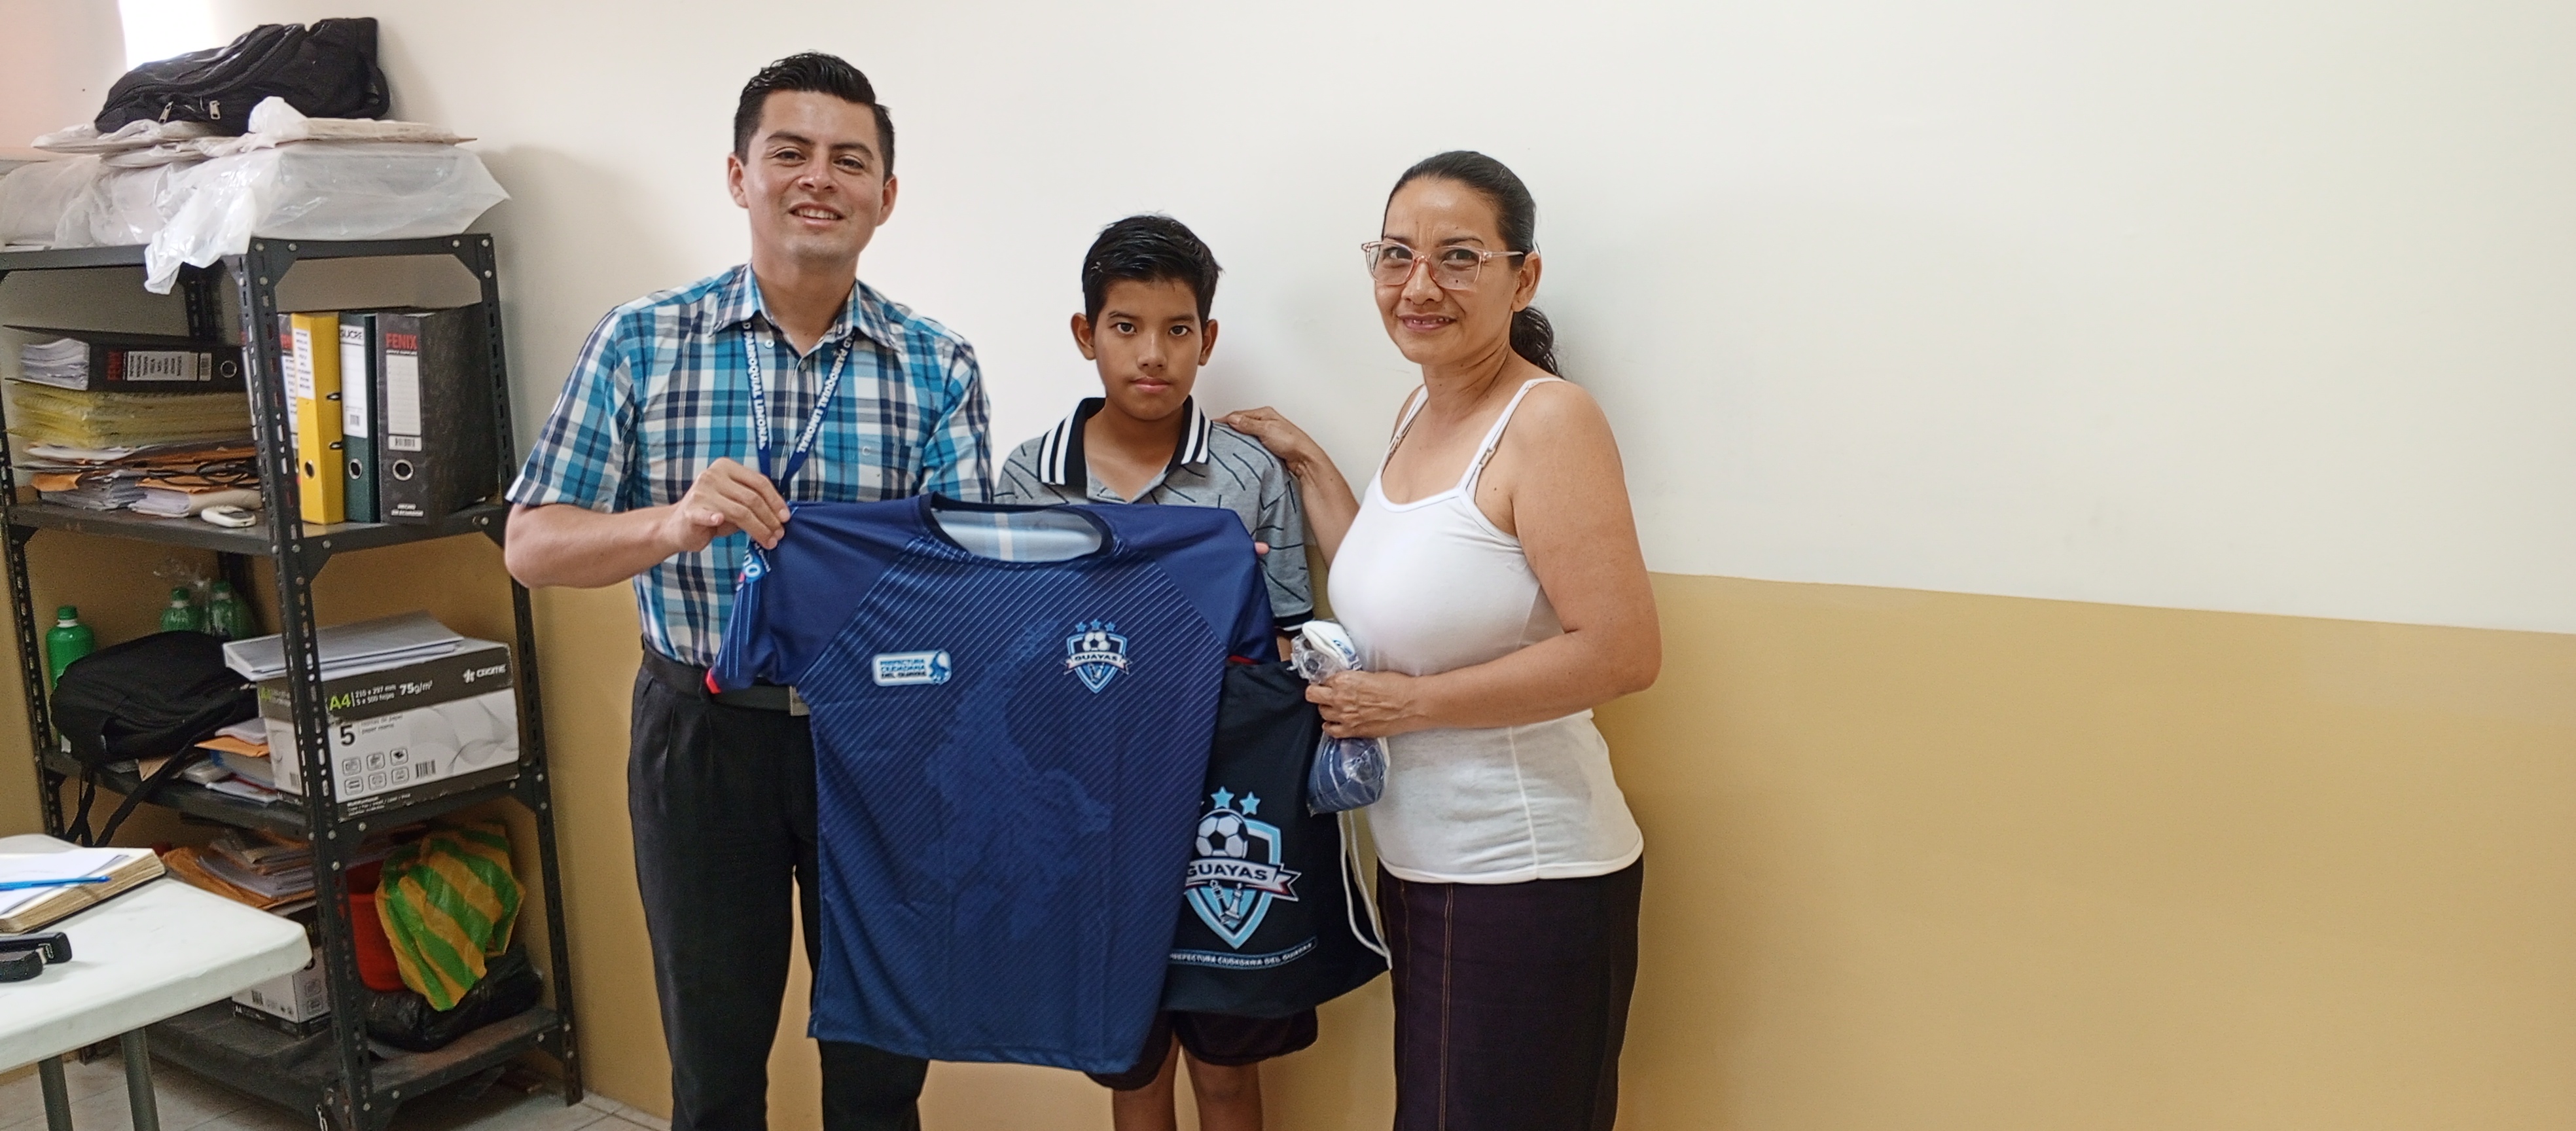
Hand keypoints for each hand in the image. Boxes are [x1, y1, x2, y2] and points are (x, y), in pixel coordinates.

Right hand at [660, 458, 790, 551]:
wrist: (678, 527)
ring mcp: (700, 492)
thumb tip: (781, 515)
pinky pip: (707, 514)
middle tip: (779, 534)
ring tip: (769, 541)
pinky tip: (719, 520)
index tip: (786, 517)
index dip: (776, 500)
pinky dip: (714, 518)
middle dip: (770, 518)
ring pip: (740, 511)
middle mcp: (713, 475)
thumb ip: (753, 502)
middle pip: (752, 498)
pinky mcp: (691, 510)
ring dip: (758, 529)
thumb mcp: (735, 502)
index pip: (758, 481)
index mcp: (726, 467)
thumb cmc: (712, 513)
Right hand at [1219, 407, 1326, 476]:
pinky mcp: (1267, 445)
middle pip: (1241, 424)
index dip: (1225, 420)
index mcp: (1264, 413)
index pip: (1238, 414)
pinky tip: (1240, 452)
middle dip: (1229, 429)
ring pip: (1245, 434)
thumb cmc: (1292, 442)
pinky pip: (1250, 444)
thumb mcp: (1266, 429)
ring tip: (1226, 445)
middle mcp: (1265, 422)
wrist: (1304, 459)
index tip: (1213, 427)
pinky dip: (1243, 447)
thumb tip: (1233, 419)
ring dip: (1236, 439)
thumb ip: (1248, 424)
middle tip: (1217, 437)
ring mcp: (1266, 434)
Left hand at [1307, 670, 1428, 738]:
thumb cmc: (1397, 686)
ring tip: (1336, 707)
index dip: (1326, 681)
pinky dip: (1330, 726)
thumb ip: (1352, 680)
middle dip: (1317, 693)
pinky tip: (1336, 722)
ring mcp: (1344, 716)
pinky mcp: (1353, 730)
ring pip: (1321, 713)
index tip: (1329, 682)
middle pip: (1313, 695)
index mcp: (1344, 680)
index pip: (1322, 679)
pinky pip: (1331, 730)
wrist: (1411, 704)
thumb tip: (1346, 683)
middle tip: (1324, 693)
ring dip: (1327, 709)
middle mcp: (1339, 698)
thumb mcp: (1370, 674)